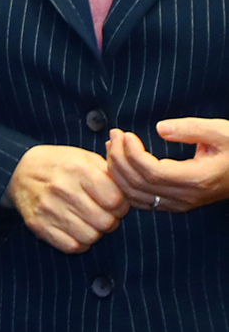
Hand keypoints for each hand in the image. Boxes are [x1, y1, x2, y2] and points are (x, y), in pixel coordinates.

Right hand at [6, 144, 127, 252]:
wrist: (18, 170)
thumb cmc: (60, 165)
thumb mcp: (85, 158)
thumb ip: (110, 173)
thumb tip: (132, 189)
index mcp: (78, 169)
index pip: (116, 202)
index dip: (121, 205)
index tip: (115, 203)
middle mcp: (62, 189)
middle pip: (105, 222)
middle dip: (109, 220)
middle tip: (102, 213)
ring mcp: (48, 208)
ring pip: (90, 237)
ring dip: (94, 232)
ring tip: (88, 220)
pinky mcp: (37, 224)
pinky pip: (71, 246)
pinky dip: (78, 242)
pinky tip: (76, 229)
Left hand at [106, 121, 228, 212]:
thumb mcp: (222, 132)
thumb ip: (191, 129)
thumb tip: (160, 128)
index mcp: (196, 179)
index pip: (151, 172)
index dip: (131, 153)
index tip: (124, 134)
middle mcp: (186, 197)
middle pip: (138, 184)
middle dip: (119, 158)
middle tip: (114, 135)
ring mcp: (180, 204)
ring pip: (136, 196)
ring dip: (118, 171)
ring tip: (113, 146)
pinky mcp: (176, 204)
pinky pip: (141, 200)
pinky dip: (124, 184)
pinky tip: (120, 165)